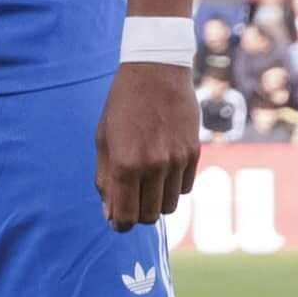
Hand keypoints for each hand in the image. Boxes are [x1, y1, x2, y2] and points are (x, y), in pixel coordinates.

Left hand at [94, 64, 200, 230]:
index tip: (116, 220)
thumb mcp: (103, 140)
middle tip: (129, 202)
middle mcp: (154, 166)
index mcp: (126, 164)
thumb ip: (105, 179)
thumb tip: (109, 214)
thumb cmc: (122, 106)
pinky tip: (161, 172)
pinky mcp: (194, 154)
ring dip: (156, 203)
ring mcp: (177, 161)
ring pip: (171, 206)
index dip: (119, 223)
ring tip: (145, 185)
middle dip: (137, 215)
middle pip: (149, 216)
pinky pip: (185, 188)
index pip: (125, 215)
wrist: (156, 73)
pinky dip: (173, 188)